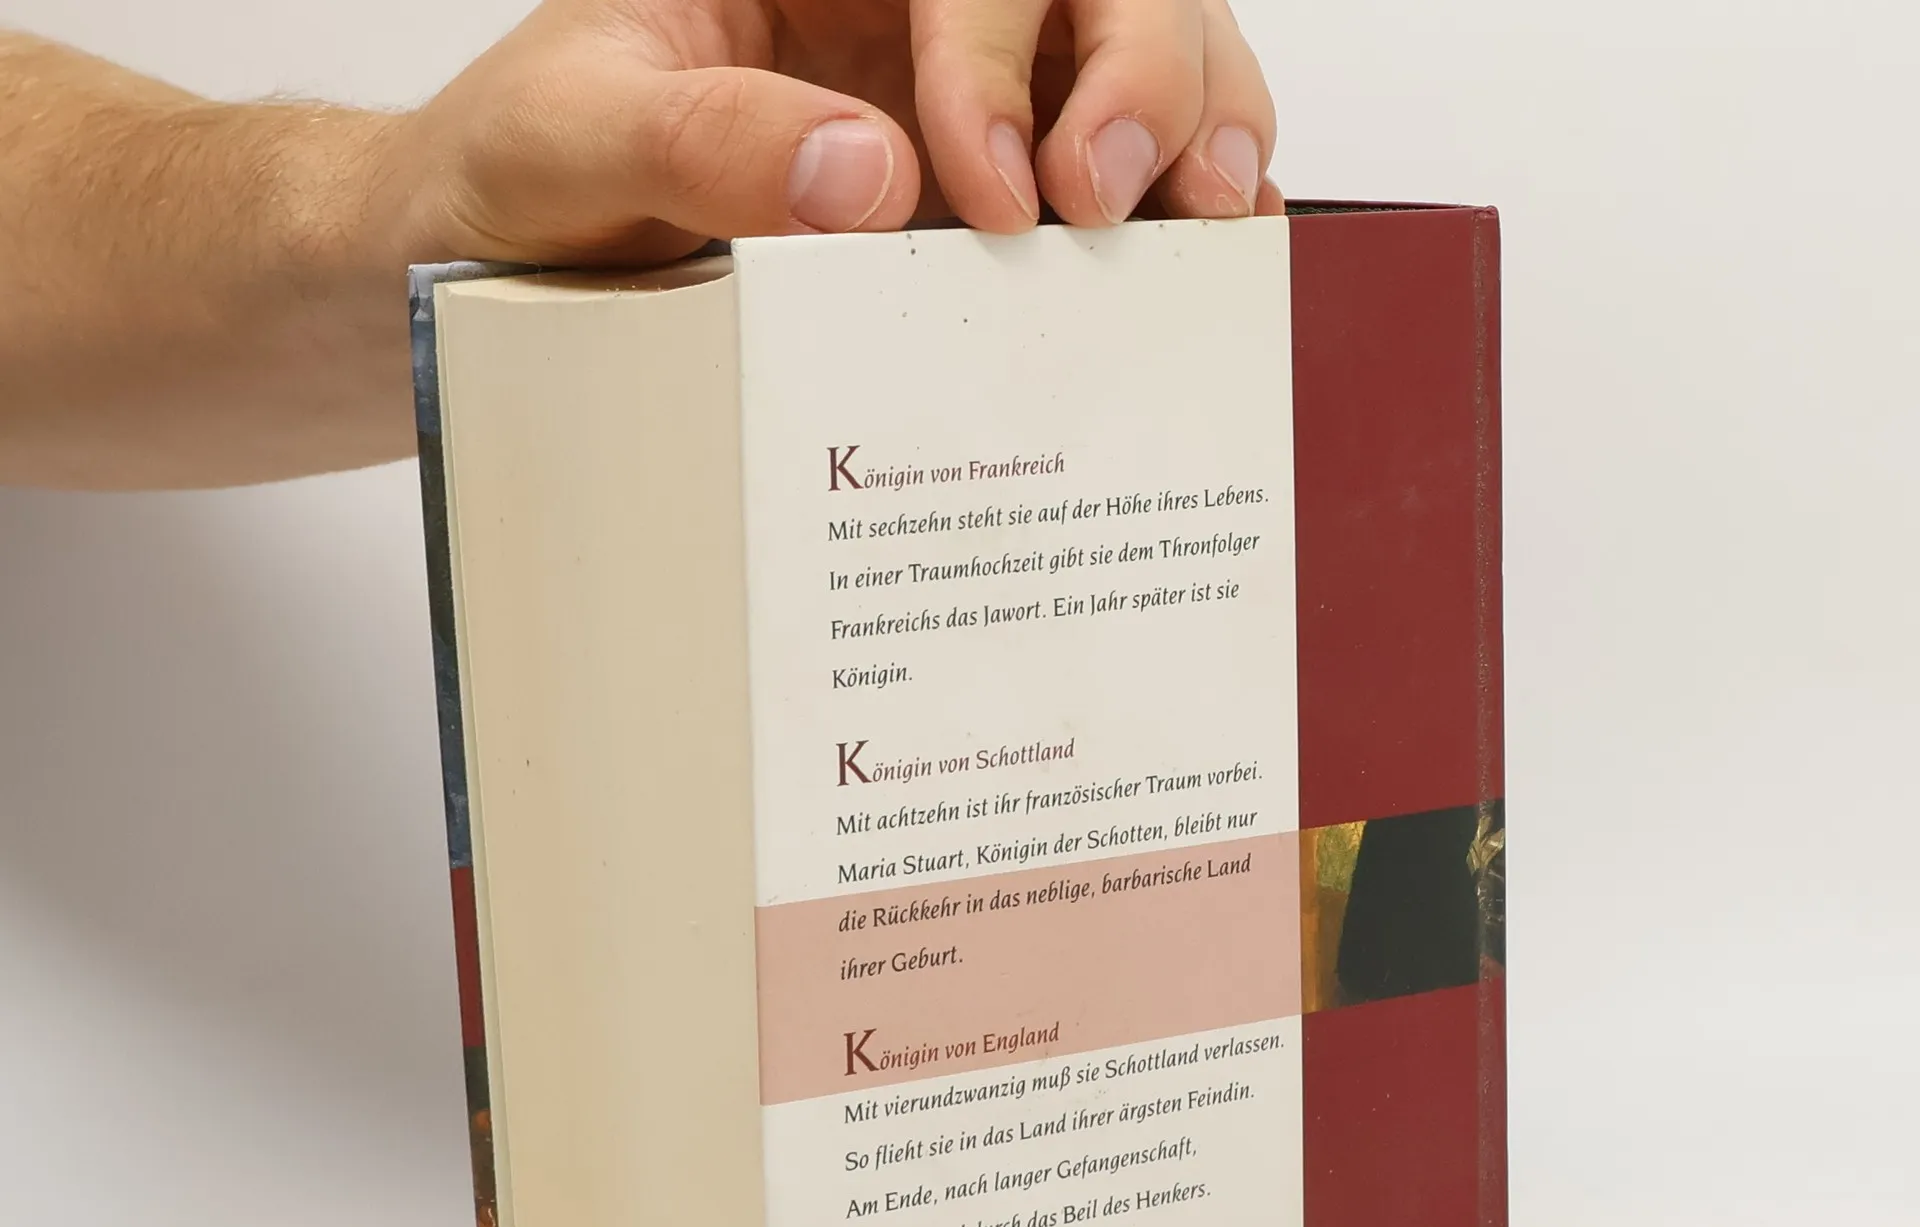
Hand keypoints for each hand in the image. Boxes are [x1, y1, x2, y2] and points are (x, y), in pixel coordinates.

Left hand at [388, 0, 1279, 266]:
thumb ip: (706, 138)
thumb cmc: (527, 167)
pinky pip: (1114, 184)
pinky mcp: (987, 210)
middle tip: (1109, 198)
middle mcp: (917, 18)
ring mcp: (968, 108)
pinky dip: (1174, 215)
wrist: (508, 263)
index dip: (997, 55)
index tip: (985, 186)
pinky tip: (1204, 261)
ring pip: (1139, 64)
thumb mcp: (578, 133)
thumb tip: (866, 179)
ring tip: (1212, 225)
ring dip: (1195, 130)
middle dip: (1140, 76)